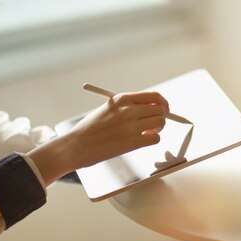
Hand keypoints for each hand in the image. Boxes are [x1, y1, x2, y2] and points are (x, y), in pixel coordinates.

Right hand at [26, 91, 168, 185]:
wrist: (76, 145)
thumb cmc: (91, 128)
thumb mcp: (109, 108)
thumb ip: (128, 106)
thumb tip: (152, 108)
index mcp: (122, 99)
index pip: (154, 96)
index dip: (163, 103)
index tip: (164, 109)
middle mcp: (128, 110)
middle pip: (160, 109)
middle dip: (161, 117)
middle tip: (153, 124)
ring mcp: (130, 126)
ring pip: (160, 123)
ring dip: (157, 129)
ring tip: (146, 133)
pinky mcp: (132, 142)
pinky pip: (156, 138)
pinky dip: (153, 140)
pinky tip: (142, 140)